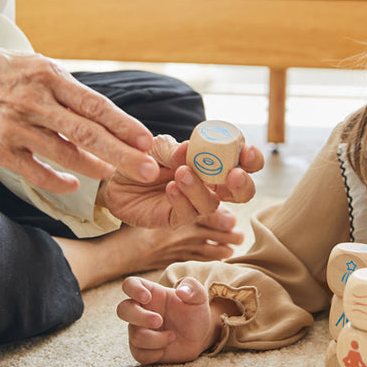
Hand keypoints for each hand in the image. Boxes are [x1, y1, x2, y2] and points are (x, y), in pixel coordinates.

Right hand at [0, 47, 159, 193]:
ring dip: (94, 167)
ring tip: (114, 175)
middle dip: (123, 154)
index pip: (95, 105)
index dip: (124, 125)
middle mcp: (34, 101)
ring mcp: (15, 127)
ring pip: (65, 154)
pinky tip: (73, 185)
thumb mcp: (36, 65)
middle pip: (87, 133)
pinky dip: (57, 181)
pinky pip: (35, 172)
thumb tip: (104, 113)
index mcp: (48, 76)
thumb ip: (67, 89)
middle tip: (149, 170)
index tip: (146, 140)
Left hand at [100, 135, 262, 228]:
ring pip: (212, 204)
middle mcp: (210, 185)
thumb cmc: (143, 158)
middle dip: (242, 184)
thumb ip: (173, 150)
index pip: (242, 163)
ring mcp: (195, 204)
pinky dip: (182, 200)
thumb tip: (189, 149)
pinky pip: (187, 214)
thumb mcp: (156, 147)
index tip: (246, 152)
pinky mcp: (176, 219)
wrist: (115, 178)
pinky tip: (171, 188)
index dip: (251, 159)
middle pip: (241, 192)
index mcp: (213, 162)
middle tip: (233, 174)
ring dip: (200, 188)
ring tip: (182, 173)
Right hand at [117, 276, 217, 363]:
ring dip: (156, 339)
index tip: (147, 297)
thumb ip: (193, 288)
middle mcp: (140, 311)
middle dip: (140, 317)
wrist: (199, 337)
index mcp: (150, 293)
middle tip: (159, 321)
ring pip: (134, 336)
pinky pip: (139, 354)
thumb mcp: (199, 297)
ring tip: (172, 336)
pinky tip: (166, 348)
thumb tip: (182, 291)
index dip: (133, 289)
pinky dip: (155, 353)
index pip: (130, 284)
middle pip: (122, 310)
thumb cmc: (194, 312)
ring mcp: (139, 330)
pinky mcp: (142, 350)